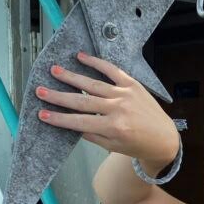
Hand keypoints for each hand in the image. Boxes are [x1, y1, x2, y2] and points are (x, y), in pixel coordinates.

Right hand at [35, 52, 179, 169]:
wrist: (164, 138)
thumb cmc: (137, 145)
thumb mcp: (114, 147)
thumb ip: (93, 136)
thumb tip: (72, 125)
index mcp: (113, 128)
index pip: (79, 122)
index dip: (59, 118)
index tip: (42, 114)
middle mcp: (118, 110)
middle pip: (82, 102)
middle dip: (58, 96)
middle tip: (40, 90)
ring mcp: (125, 95)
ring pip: (93, 84)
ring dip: (72, 77)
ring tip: (54, 71)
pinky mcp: (132, 84)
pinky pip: (112, 70)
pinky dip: (96, 63)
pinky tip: (81, 57)